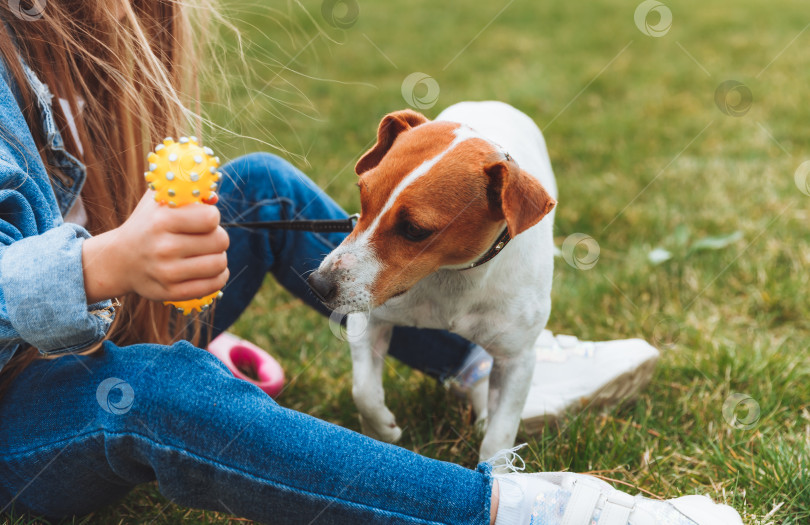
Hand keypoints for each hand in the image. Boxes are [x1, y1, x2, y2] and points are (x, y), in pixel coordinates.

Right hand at [82, 190, 229, 303]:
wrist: (118, 261)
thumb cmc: (147, 225)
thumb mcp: (158, 200)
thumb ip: (187, 191)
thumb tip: (214, 197)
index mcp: (161, 220)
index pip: (211, 218)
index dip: (212, 217)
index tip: (203, 219)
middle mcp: (164, 248)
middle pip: (220, 241)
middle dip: (218, 237)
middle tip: (207, 238)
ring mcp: (167, 273)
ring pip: (220, 264)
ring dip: (219, 257)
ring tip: (208, 253)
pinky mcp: (171, 293)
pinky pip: (214, 285)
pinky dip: (219, 276)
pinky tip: (210, 270)